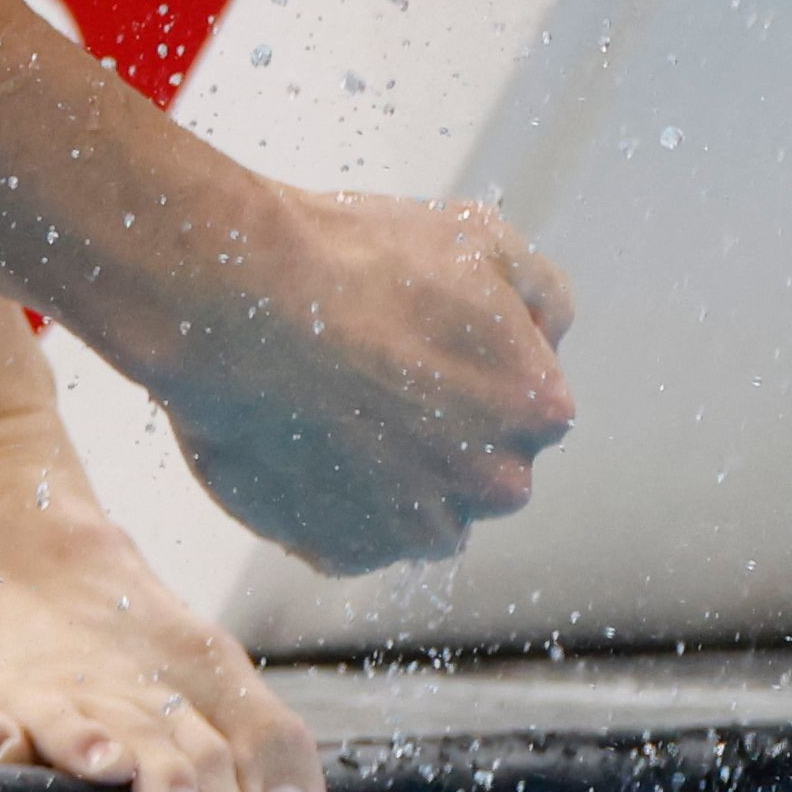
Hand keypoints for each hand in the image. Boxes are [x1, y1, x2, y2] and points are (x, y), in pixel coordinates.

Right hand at [151, 190, 578, 574]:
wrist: (243, 303)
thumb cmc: (360, 263)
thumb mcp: (483, 238)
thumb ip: (542, 295)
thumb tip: (548, 333)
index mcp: (538, 410)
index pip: (526, 400)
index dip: (471, 364)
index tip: (419, 337)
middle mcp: (494, 485)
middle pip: (477, 464)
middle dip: (440, 431)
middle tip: (374, 373)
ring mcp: (418, 529)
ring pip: (419, 508)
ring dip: (390, 474)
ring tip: (332, 408)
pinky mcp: (344, 553)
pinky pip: (350, 535)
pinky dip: (330, 502)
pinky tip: (302, 441)